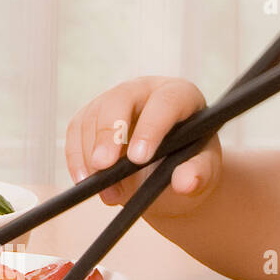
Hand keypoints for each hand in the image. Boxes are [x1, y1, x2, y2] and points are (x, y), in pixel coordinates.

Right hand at [65, 76, 221, 215]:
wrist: (170, 171)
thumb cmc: (191, 162)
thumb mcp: (203, 170)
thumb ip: (198, 174)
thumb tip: (186, 183)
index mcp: (181, 95)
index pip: (166, 102)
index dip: (151, 128)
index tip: (139, 158)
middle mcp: (146, 90)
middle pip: (120, 99)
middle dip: (109, 133)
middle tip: (104, 166)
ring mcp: (117, 99)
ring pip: (93, 116)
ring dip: (92, 153)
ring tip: (105, 190)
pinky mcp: (93, 114)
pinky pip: (76, 130)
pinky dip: (76, 157)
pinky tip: (84, 181)